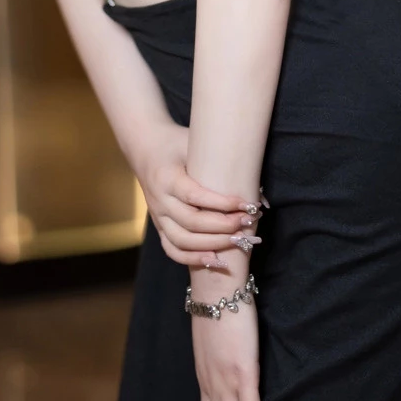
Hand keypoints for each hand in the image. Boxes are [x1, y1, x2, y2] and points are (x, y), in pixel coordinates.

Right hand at [136, 121, 265, 269]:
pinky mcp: (159, 226)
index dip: (222, 204)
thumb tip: (255, 186)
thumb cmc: (177, 143)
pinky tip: (216, 259)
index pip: (195, 196)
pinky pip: (172, 249)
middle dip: (223, 226)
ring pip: (182, 240)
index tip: (246, 204)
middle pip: (191, 222)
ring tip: (238, 239)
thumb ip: (219, 159)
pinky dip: (193, 258)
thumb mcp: (194, 141)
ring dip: (213, 244)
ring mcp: (158, 216)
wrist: (145, 148)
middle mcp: (160, 200)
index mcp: (167, 178)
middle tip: (248, 221)